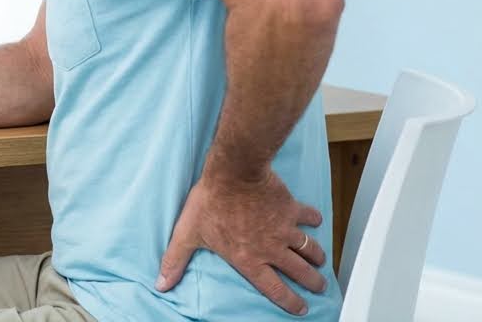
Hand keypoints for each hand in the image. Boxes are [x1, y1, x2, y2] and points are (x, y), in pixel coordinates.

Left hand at [157, 167, 327, 315]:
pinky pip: (308, 217)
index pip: (274, 289)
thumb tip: (161, 284)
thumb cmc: (210, 203)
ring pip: (309, 249)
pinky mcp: (291, 209)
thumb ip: (176, 261)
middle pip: (299, 272)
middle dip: (312, 282)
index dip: (290, 301)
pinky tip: (315, 220)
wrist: (234, 173)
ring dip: (316, 256)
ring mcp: (285, 229)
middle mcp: (272, 249)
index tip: (302, 308)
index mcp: (249, 259)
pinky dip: (314, 220)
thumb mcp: (188, 234)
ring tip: (320, 261)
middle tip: (319, 285)